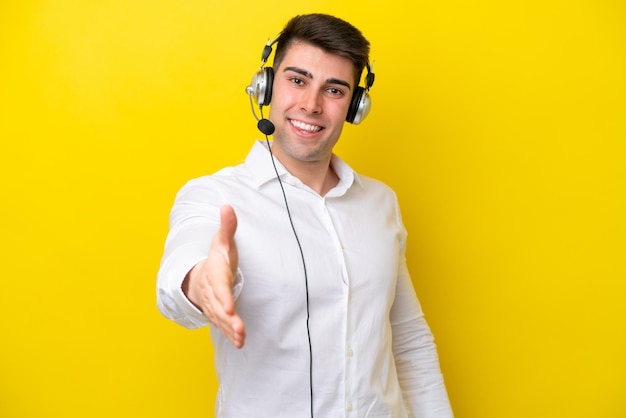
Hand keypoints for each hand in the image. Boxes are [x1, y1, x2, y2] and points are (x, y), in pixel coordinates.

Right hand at [183, 205, 245, 347]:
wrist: (199, 275)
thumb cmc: (216, 258)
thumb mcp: (222, 241)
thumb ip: (227, 227)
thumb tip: (228, 206)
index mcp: (214, 274)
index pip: (218, 287)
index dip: (223, 297)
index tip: (230, 307)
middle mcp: (212, 292)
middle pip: (219, 307)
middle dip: (228, 318)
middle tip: (238, 328)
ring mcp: (213, 304)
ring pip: (220, 319)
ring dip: (230, 329)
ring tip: (241, 338)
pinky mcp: (218, 313)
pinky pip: (223, 325)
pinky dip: (230, 334)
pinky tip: (241, 342)